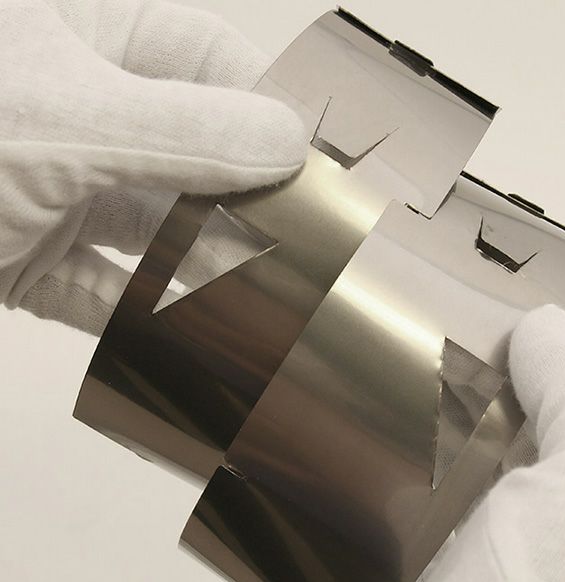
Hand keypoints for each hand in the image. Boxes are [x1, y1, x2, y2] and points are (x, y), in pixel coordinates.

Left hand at [0, 0, 305, 334]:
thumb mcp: (67, 122)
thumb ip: (186, 131)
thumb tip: (287, 143)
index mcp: (78, 41)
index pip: (200, 57)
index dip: (262, 102)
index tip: (312, 154)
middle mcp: (75, 115)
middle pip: (188, 155)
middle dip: (240, 200)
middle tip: (296, 234)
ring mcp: (54, 192)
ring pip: (151, 233)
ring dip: (200, 268)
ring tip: (258, 294)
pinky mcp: (32, 262)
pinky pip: (104, 292)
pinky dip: (144, 318)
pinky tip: (188, 336)